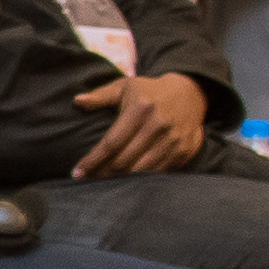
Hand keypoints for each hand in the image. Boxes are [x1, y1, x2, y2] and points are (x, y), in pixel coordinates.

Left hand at [71, 71, 207, 178]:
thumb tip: (77, 101)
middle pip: (124, 160)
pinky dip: (141, 179)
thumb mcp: (126, 87)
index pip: (111, 142)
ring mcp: (173, 140)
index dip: (92, 160)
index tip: (77, 172)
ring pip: (140, 170)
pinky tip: (129, 180)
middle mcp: (158, 125)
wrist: (191, 93)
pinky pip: (158, 173)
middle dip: (102, 173)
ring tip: (105, 180)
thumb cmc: (150, 91)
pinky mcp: (183, 151)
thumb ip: (101, 96)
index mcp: (140, 108)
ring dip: (120, 179)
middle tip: (88, 178)